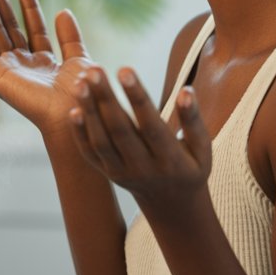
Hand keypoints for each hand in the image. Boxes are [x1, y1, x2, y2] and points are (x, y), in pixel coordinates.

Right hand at [0, 0, 94, 140]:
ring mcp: (6, 71)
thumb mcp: (78, 58)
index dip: (26, 5)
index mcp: (41, 63)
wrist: (76, 113)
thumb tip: (62, 11)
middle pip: (6, 25)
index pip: (30, 28)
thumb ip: (70, 36)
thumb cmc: (83, 95)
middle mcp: (21, 66)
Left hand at [70, 66, 212, 212]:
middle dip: (105, 98)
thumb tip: (186, 91)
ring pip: (100, 141)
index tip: (125, 69)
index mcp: (170, 159)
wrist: (172, 205)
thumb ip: (193, 120)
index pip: (150, 124)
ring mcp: (121, 173)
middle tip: (93, 69)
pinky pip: (90, 153)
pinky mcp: (107, 174)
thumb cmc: (190, 167)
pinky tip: (72, 110)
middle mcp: (143, 168)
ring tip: (80, 82)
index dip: (137, 97)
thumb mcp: (202, 148)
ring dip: (88, 111)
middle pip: (120, 130)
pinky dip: (79, 133)